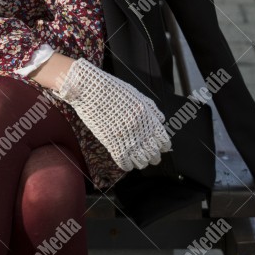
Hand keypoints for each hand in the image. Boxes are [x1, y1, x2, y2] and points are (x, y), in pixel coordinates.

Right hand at [51, 58, 171, 170]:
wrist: (91, 90)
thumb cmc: (113, 89)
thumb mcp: (137, 95)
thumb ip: (151, 109)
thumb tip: (162, 120)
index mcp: (147, 117)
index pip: (163, 139)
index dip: (164, 146)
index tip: (163, 148)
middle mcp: (140, 130)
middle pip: (153, 152)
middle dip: (155, 156)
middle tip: (153, 157)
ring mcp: (126, 138)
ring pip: (141, 160)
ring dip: (142, 162)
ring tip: (141, 161)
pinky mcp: (112, 144)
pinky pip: (124, 163)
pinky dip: (127, 165)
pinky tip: (127, 163)